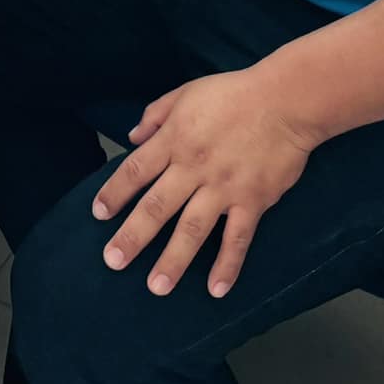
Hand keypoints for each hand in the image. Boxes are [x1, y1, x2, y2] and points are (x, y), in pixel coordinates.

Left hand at [91, 68, 317, 298]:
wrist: (285, 100)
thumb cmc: (233, 94)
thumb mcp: (186, 93)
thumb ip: (156, 115)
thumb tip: (131, 137)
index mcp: (174, 139)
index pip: (135, 170)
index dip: (114, 193)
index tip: (98, 215)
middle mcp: (194, 167)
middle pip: (156, 207)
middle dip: (132, 236)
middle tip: (113, 262)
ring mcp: (223, 187)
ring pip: (192, 229)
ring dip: (173, 261)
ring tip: (156, 287)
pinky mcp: (253, 200)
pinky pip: (237, 238)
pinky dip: (227, 265)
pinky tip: (216, 290)